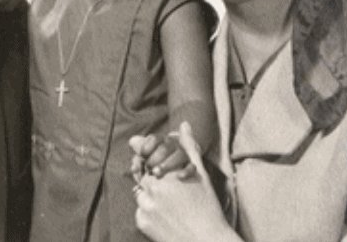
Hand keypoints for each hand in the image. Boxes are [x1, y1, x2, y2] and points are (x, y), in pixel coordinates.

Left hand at [129, 133, 195, 180]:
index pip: (154, 139)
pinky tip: (179, 177)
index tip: (142, 156)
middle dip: (155, 159)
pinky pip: (192, 167)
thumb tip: (132, 169)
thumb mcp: (146, 163)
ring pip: (179, 155)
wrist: (173, 174)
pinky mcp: (192, 166)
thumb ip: (138, 163)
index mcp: (161, 141)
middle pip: (165, 148)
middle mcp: (173, 145)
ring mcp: (184, 155)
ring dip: (167, 165)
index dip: (146, 147)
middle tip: (148, 169)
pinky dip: (186, 171)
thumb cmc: (155, 166)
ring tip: (156, 173)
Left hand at [133, 122, 239, 241]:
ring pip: (139, 192)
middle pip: (142, 173)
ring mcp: (146, 205)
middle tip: (168, 188)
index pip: (143, 153)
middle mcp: (153, 187)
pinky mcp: (142, 222)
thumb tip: (183, 125)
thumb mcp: (200, 174)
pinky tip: (166, 216)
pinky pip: (139, 210)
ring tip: (170, 204)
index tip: (147, 155)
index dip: (144, 153)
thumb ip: (188, 148)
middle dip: (151, 176)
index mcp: (166, 172)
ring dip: (149, 194)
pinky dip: (148, 211)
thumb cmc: (208, 208)